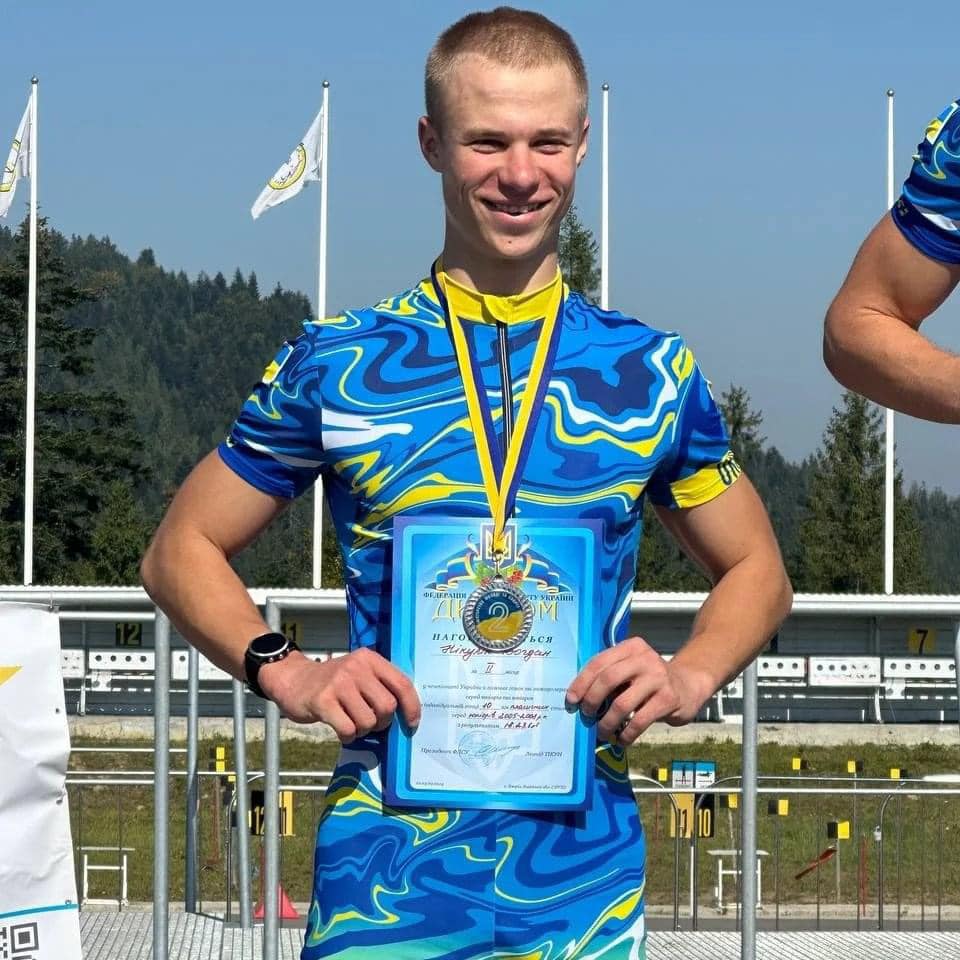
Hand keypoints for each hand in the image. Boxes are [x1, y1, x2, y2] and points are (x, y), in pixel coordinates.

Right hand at [258, 648, 420, 742]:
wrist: (293, 679)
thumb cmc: (334, 681)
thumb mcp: (358, 672)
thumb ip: (380, 685)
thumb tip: (407, 715)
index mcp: (370, 659)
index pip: (402, 683)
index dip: (412, 707)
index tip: (411, 724)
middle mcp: (356, 667)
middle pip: (387, 706)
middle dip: (382, 722)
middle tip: (370, 722)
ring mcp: (339, 683)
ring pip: (368, 721)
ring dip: (363, 730)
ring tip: (352, 723)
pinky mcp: (323, 701)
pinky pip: (348, 729)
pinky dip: (348, 737)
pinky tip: (342, 730)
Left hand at [565, 636, 708, 744]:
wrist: (688, 685)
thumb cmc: (649, 679)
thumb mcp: (631, 668)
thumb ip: (610, 674)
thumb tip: (578, 698)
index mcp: (630, 647)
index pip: (598, 662)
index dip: (581, 683)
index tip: (571, 700)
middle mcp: (644, 658)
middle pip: (608, 679)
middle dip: (591, 701)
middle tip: (586, 715)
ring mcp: (658, 678)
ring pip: (621, 704)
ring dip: (607, 722)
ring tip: (602, 732)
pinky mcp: (668, 699)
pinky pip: (639, 721)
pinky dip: (626, 734)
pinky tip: (621, 740)